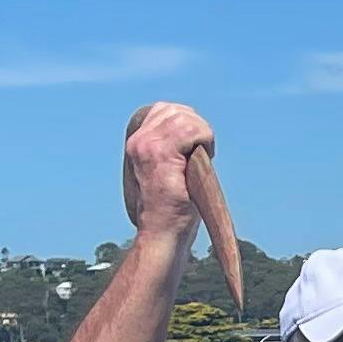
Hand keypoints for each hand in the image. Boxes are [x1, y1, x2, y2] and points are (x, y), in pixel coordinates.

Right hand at [119, 100, 212, 237]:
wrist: (162, 232)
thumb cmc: (171, 207)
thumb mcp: (169, 169)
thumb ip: (173, 147)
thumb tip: (194, 128)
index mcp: (137, 141)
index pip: (164, 109)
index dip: (187, 122)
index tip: (195, 147)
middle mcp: (138, 140)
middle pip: (176, 110)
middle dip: (197, 126)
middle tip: (203, 153)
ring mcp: (147, 146)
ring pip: (184, 118)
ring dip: (202, 134)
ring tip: (203, 156)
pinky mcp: (160, 154)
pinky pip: (191, 131)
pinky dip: (205, 140)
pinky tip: (204, 158)